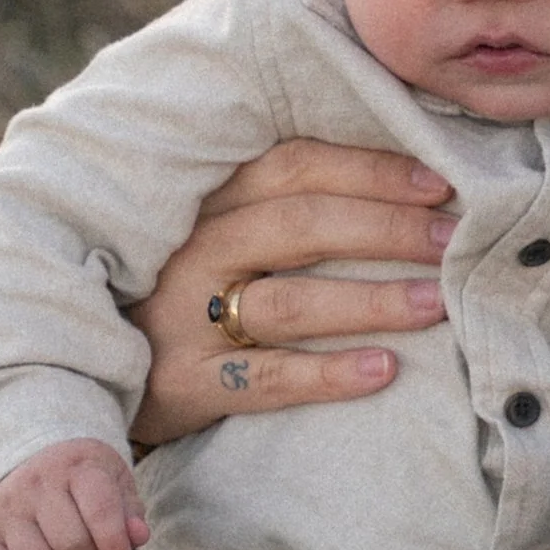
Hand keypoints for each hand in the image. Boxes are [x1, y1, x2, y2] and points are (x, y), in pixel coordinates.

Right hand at [0, 440, 147, 549]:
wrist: (23, 459)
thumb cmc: (81, 477)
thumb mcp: (111, 478)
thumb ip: (129, 510)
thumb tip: (139, 538)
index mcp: (75, 468)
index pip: (99, 510)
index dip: (114, 546)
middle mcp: (36, 488)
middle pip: (67, 543)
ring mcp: (8, 513)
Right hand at [125, 143, 457, 445]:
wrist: (96, 363)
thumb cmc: (187, 287)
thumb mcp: (215, 231)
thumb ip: (280, 203)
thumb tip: (402, 185)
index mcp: (206, 201)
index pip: (294, 166)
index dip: (370, 171)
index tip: (439, 184)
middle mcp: (192, 251)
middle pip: (301, 225)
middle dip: (388, 229)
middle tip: (454, 241)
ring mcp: (183, 319)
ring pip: (290, 302)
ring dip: (372, 300)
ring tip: (438, 302)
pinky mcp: (185, 383)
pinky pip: (267, 380)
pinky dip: (329, 374)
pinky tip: (385, 371)